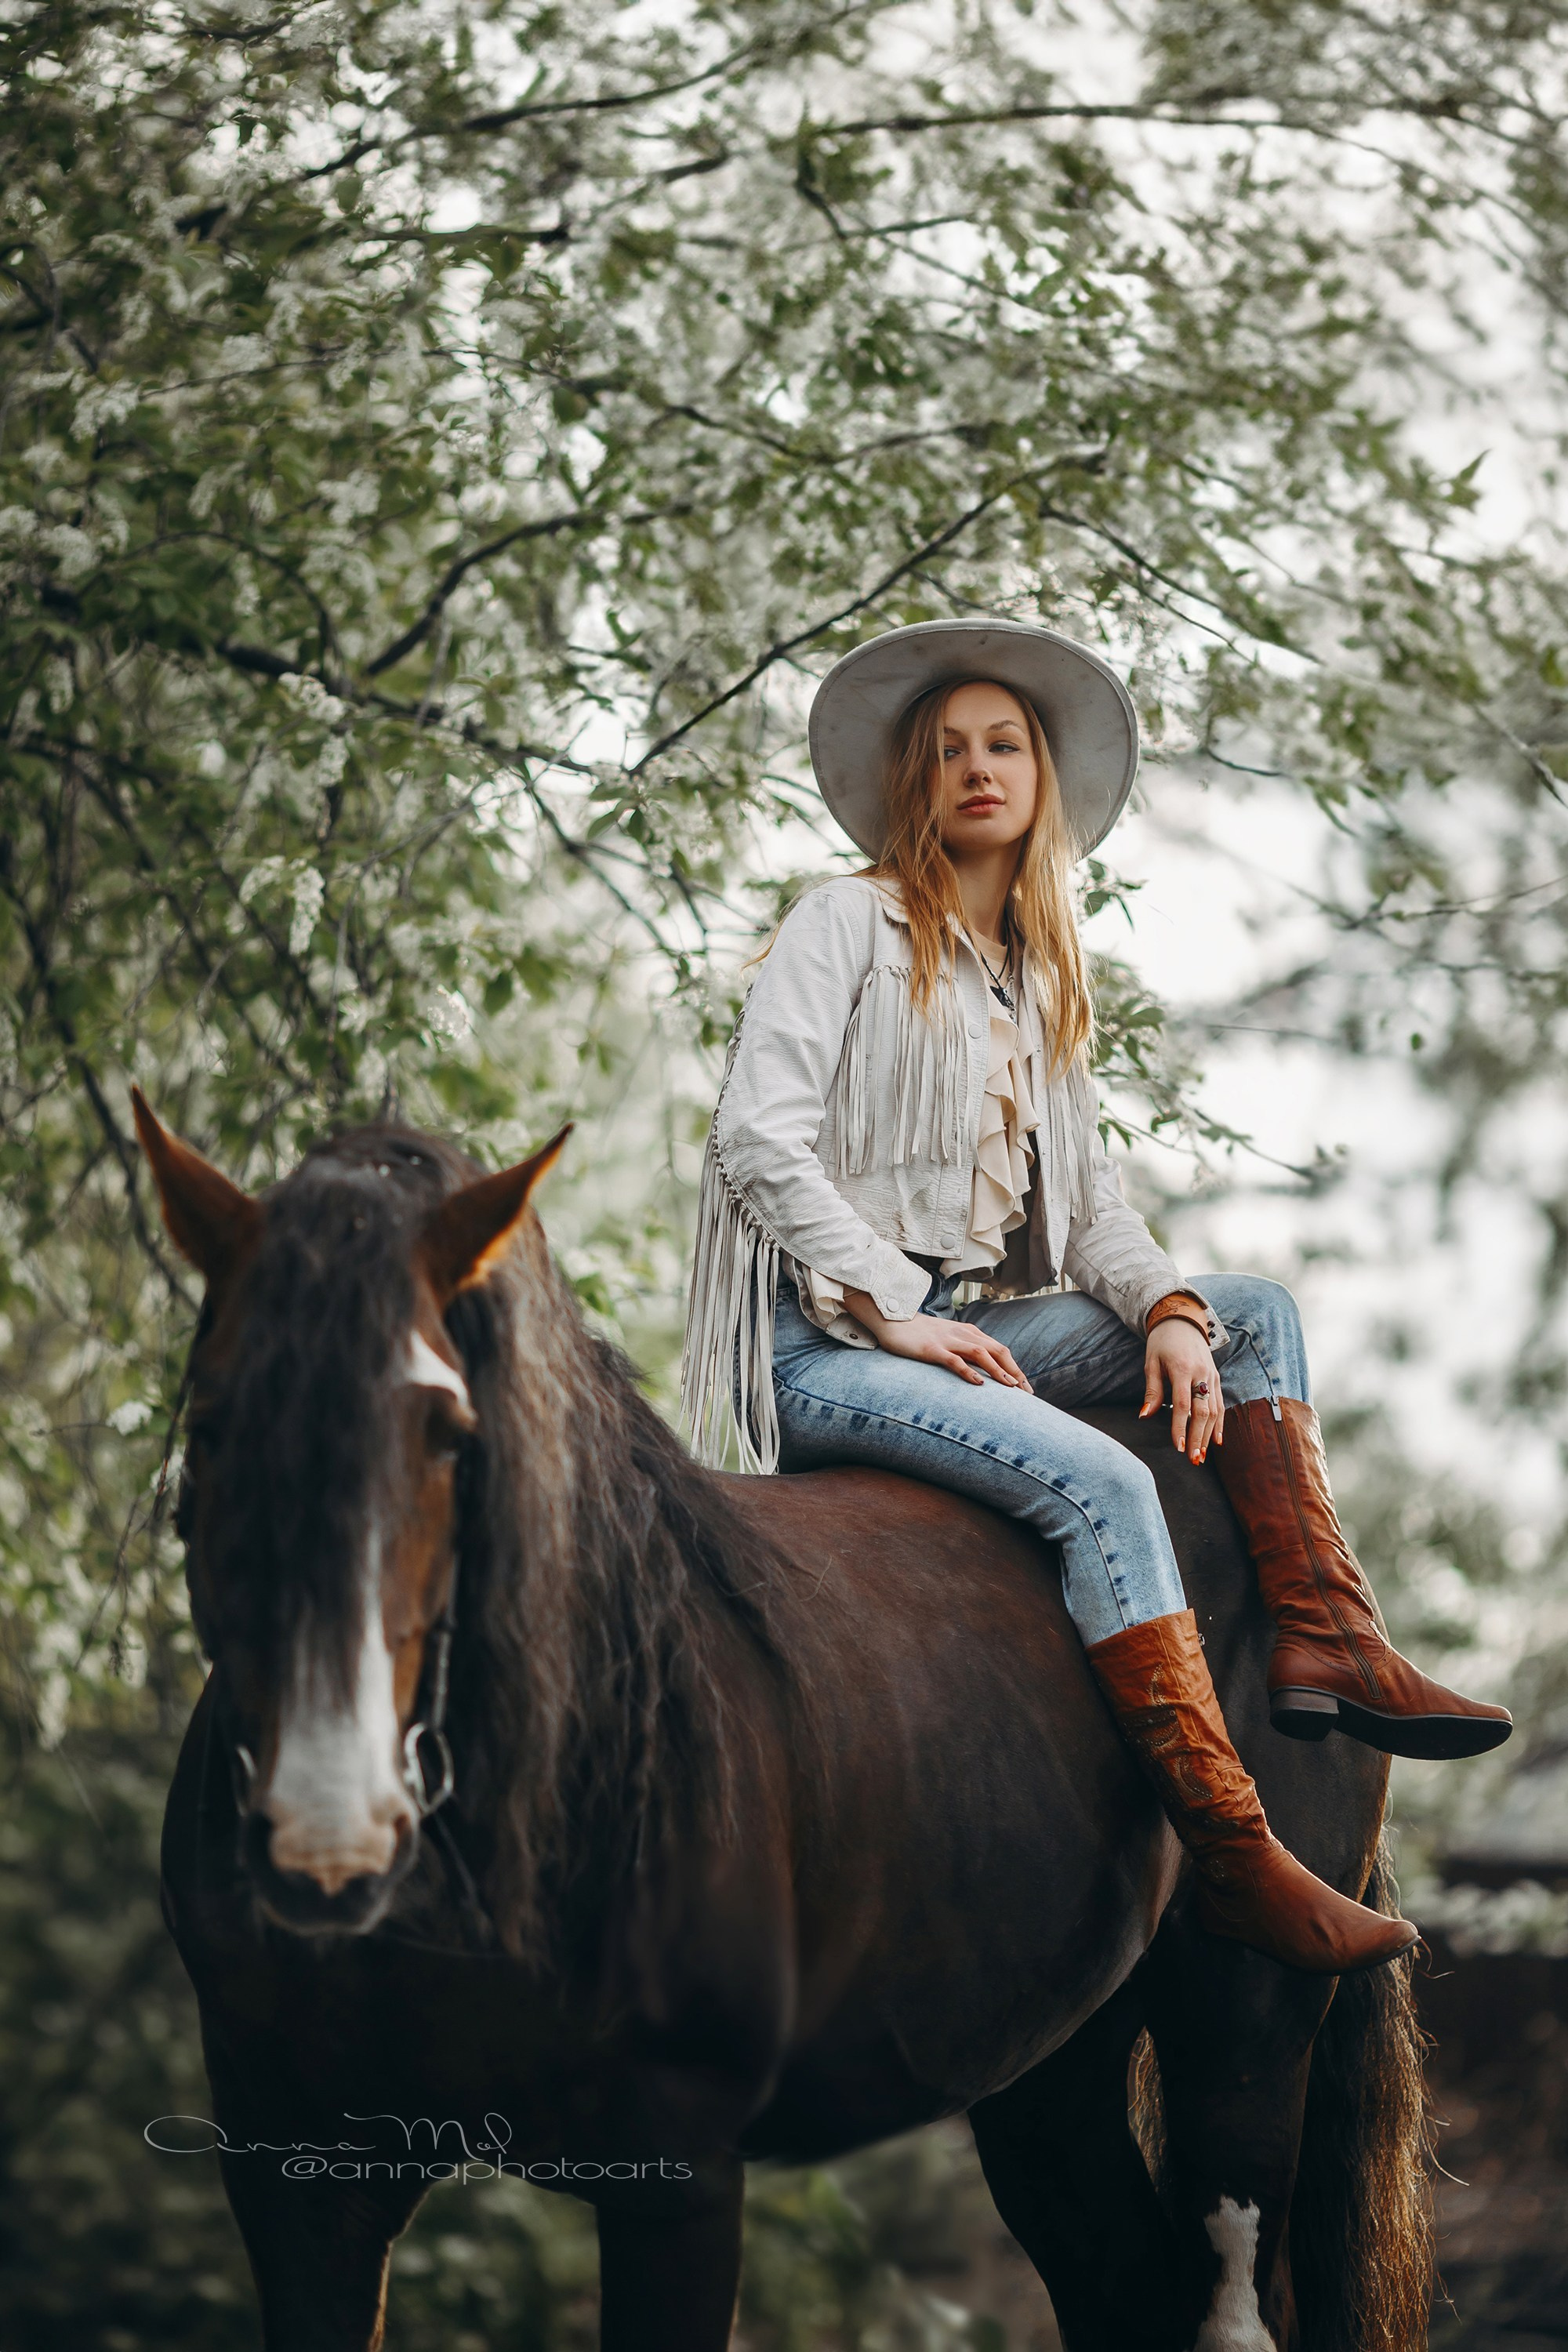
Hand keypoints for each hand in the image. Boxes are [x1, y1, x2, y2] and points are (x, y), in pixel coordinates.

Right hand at [841, 1289, 1030, 1388]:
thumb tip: (984, 1370)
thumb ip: (965, 1350)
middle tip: (1027, 1393)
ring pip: (980, 1353)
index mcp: (970, 1332)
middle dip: (1014, 1371)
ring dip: (998, 1371)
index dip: (1015, 1368)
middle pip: (997, 1350)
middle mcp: (963, 1334)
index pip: (1000, 1349)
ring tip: (1010, 1388)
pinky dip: (968, 1371)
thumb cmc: (920, 1334)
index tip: (1026, 1388)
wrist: (893, 1320)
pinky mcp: (932, 1349)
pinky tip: (978, 1383)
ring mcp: (948, 1340)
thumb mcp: (948, 1339)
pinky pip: (953, 1360)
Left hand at [1140, 1319, 1222, 1461]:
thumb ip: (1152, 1391)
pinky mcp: (1216, 1377)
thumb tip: (1145, 1416)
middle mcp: (1201, 1373)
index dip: (1180, 1427)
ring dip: (1208, 1435)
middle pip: (1202, 1411)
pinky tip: (1216, 1441)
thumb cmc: (1161, 1343)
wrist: (1182, 1321)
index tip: (1178, 1447)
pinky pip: (1220, 1403)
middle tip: (1193, 1459)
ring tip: (1201, 1456)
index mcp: (1181, 1368)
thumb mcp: (1151, 1363)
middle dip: (1197, 1437)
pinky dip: (1219, 1423)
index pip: (1182, 1404)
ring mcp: (1211, 1375)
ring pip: (1214, 1410)